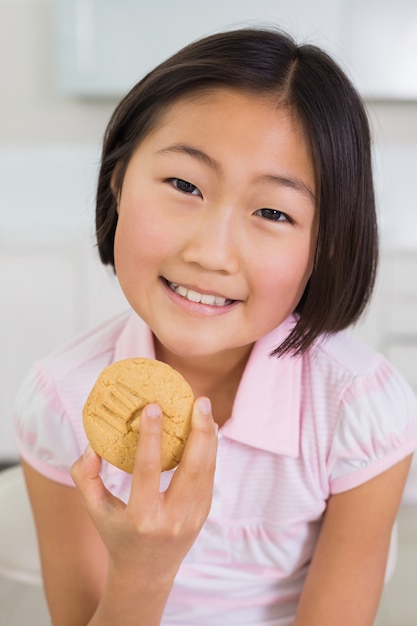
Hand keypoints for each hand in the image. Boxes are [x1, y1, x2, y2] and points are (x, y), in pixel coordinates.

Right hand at [71, 397, 217, 587]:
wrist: (146, 573)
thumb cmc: (117, 534)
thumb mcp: (94, 510)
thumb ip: (86, 477)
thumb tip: (93, 445)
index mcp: (142, 517)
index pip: (148, 469)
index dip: (151, 436)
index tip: (153, 406)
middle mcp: (172, 518)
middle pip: (193, 468)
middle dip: (199, 431)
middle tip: (199, 401)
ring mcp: (192, 517)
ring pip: (207, 470)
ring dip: (209, 436)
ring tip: (203, 407)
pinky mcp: (203, 513)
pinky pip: (210, 476)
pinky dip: (211, 450)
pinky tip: (207, 429)